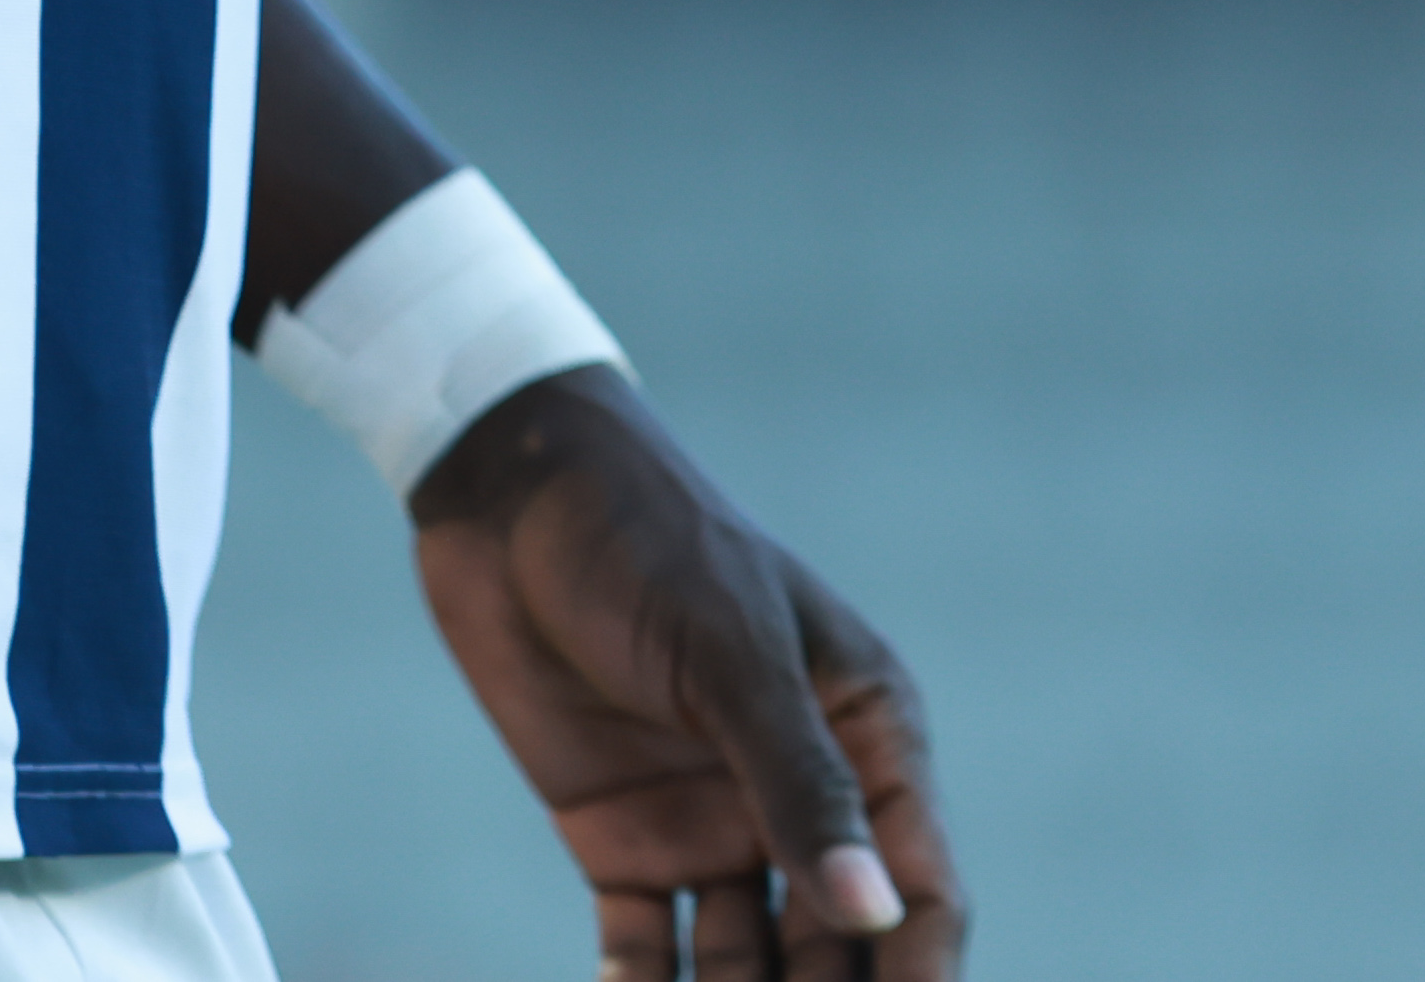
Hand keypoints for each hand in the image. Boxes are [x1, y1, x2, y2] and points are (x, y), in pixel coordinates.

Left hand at [410, 369, 963, 981]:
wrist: (505, 492)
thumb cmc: (644, 535)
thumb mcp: (730, 649)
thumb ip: (800, 783)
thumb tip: (878, 913)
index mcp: (862, 733)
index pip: (919, 890)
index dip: (918, 975)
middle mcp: (797, 794)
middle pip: (839, 949)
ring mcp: (712, 822)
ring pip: (750, 968)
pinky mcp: (625, 839)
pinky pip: (652, 951)